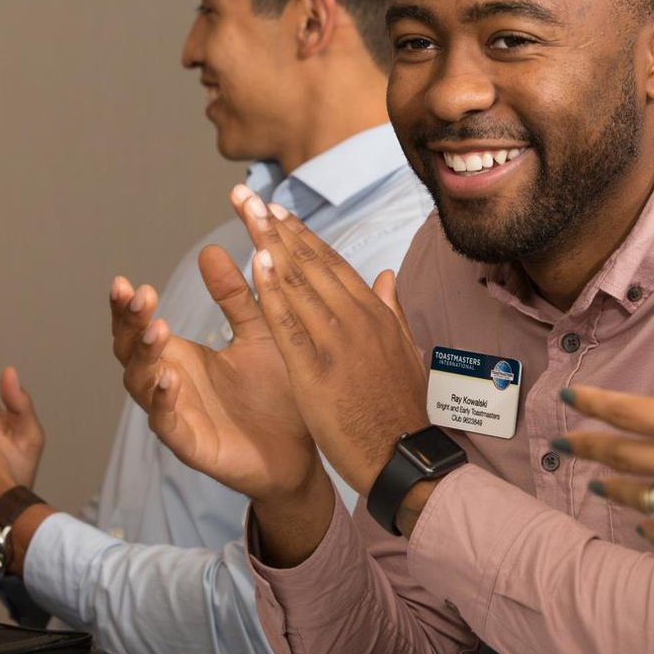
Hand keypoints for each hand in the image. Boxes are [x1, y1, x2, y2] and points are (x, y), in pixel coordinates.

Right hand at [109, 239, 322, 504]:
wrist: (304, 450)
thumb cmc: (277, 392)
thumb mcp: (257, 334)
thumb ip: (235, 297)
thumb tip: (209, 248)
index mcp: (181, 356)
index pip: (139, 327)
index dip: (128, 306)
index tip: (125, 281)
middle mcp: (170, 383)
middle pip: (129, 352)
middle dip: (128, 323)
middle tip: (138, 295)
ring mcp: (177, 415)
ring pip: (141, 385)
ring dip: (144, 357)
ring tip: (156, 329)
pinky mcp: (192, 445)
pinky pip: (168, 424)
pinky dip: (163, 402)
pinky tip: (169, 380)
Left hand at [230, 185, 428, 494]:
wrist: (404, 456)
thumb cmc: (401, 410)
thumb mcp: (404, 352)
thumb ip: (390, 310)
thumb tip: (386, 275)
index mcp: (376, 314)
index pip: (333, 264)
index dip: (302, 235)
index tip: (278, 210)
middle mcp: (358, 319)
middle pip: (311, 263)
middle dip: (278, 227)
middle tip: (250, 197)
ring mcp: (337, 342)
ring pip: (299, 283)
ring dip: (270, 244)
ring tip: (248, 213)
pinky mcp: (317, 370)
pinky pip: (289, 323)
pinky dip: (272, 290)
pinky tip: (255, 263)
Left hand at [558, 284, 653, 574]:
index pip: (629, 412)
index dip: (594, 403)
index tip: (569, 399)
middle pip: (622, 456)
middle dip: (588, 448)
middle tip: (564, 445)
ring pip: (640, 498)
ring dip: (614, 488)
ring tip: (598, 483)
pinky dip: (652, 528)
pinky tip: (645, 523)